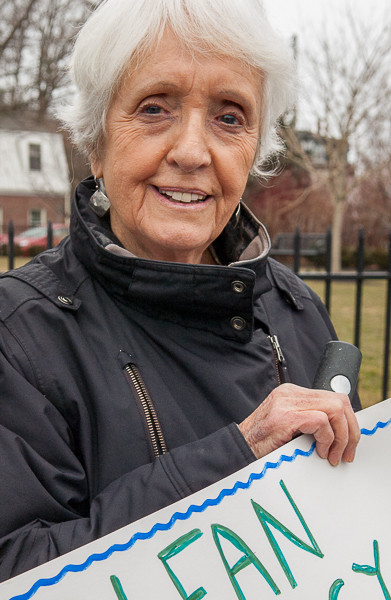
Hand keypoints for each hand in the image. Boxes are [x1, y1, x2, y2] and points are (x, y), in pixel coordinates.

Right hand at [238, 383, 360, 465]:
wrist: (236, 453)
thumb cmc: (262, 446)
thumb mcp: (290, 429)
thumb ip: (310, 423)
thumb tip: (341, 433)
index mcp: (292, 394)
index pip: (334, 398)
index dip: (349, 423)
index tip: (349, 444)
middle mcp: (289, 393)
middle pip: (339, 401)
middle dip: (350, 431)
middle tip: (345, 453)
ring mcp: (285, 403)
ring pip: (335, 409)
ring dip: (340, 437)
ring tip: (332, 455)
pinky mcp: (283, 417)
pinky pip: (321, 421)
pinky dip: (327, 439)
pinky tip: (319, 451)